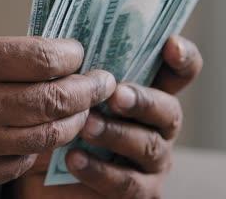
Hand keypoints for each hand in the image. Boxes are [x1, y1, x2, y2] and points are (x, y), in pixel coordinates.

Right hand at [0, 22, 115, 196]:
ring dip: (73, 121)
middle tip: (103, 82)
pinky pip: (19, 163)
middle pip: (55, 100)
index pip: (44, 59)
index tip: (78, 52)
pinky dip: (38, 149)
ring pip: (46, 136)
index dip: (72, 55)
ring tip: (82, 109)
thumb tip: (33, 55)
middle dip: (90, 89)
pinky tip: (44, 135)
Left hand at [13, 35, 202, 198]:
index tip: (171, 43)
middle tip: (114, 95)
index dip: (182, 58)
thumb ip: (78, 72)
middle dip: (143, 100)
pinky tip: (74, 158)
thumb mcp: (66, 94)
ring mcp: (151, 162)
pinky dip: (100, 170)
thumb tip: (66, 41)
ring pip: (148, 146)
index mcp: (145, 94)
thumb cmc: (60, 124)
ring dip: (116, 134)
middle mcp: (156, 127)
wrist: (43, 175)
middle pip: (168, 111)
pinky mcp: (138, 193)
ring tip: (85, 126)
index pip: (177, 73)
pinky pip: (126, 183)